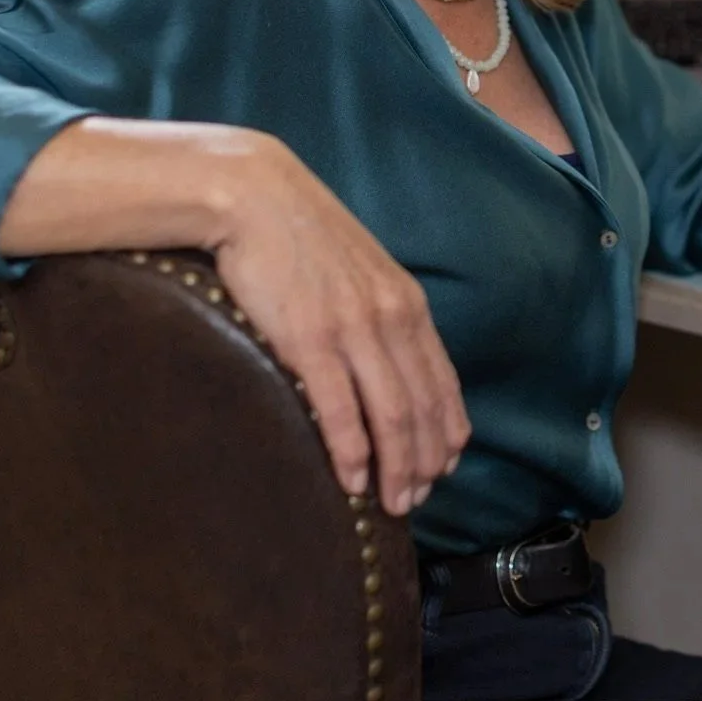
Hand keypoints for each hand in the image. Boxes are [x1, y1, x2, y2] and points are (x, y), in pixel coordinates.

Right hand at [210, 135, 471, 513]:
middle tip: (415, 502)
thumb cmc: (302, 237)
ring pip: (393, 416)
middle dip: (425, 464)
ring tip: (393, 504)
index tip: (444, 468)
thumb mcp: (361, 272)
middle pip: (423, 408)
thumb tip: (386, 363)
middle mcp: (391, 318)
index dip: (446, 433)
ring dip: (397, 469)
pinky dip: (352, 451)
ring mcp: (353, 329)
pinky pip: (341, 408)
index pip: (442, 383)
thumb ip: (380, 314)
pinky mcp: (310, 338)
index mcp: (407, 303)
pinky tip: (353, 480)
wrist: (254, 196)